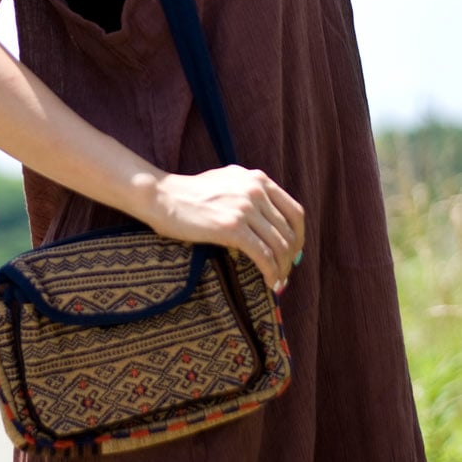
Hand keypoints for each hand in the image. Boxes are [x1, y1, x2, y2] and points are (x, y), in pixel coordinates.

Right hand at [151, 165, 303, 291]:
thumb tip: (272, 224)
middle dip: (291, 257)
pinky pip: (263, 255)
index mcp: (257, 179)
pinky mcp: (232, 227)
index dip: (299, 236)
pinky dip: (271, 272)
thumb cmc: (190, 194)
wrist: (162, 196)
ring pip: (279, 245)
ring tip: (277, 282)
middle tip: (285, 273)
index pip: (295, 211)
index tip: (293, 252)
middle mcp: (255, 190)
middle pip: (289, 231)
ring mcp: (244, 208)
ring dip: (282, 268)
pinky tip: (269, 283)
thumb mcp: (227, 182)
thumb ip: (250, 194)